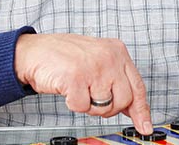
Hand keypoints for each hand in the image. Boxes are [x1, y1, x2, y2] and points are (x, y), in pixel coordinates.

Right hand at [14, 33, 152, 133]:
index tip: (144, 126)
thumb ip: (117, 80)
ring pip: (103, 106)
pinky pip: (82, 107)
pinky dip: (72, 103)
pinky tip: (68, 87)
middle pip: (123, 101)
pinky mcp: (76, 77)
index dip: (141, 110)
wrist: (34, 52)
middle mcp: (109, 57)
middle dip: (108, 107)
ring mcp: (93, 66)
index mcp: (117, 51)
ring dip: (88, 104)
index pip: (137, 86)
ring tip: (78, 87)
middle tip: (92, 98)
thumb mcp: (98, 61)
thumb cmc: (64, 57)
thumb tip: (133, 109)